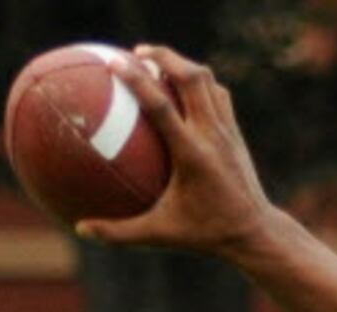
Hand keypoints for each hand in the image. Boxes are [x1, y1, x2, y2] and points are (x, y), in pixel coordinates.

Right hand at [77, 47, 279, 256]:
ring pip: (207, 80)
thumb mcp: (161, 235)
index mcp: (192, 155)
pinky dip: (199, 82)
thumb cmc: (205, 235)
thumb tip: (80, 229)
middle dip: (164, 56)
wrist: (255, 233)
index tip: (114, 61)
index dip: (137, 79)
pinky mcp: (235, 132)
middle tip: (135, 51)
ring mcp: (227, 131)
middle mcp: (212, 135)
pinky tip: (180, 85)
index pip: (161, 106)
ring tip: (156, 60)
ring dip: (181, 64)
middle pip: (191, 78)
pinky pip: (217, 94)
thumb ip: (120, 233)